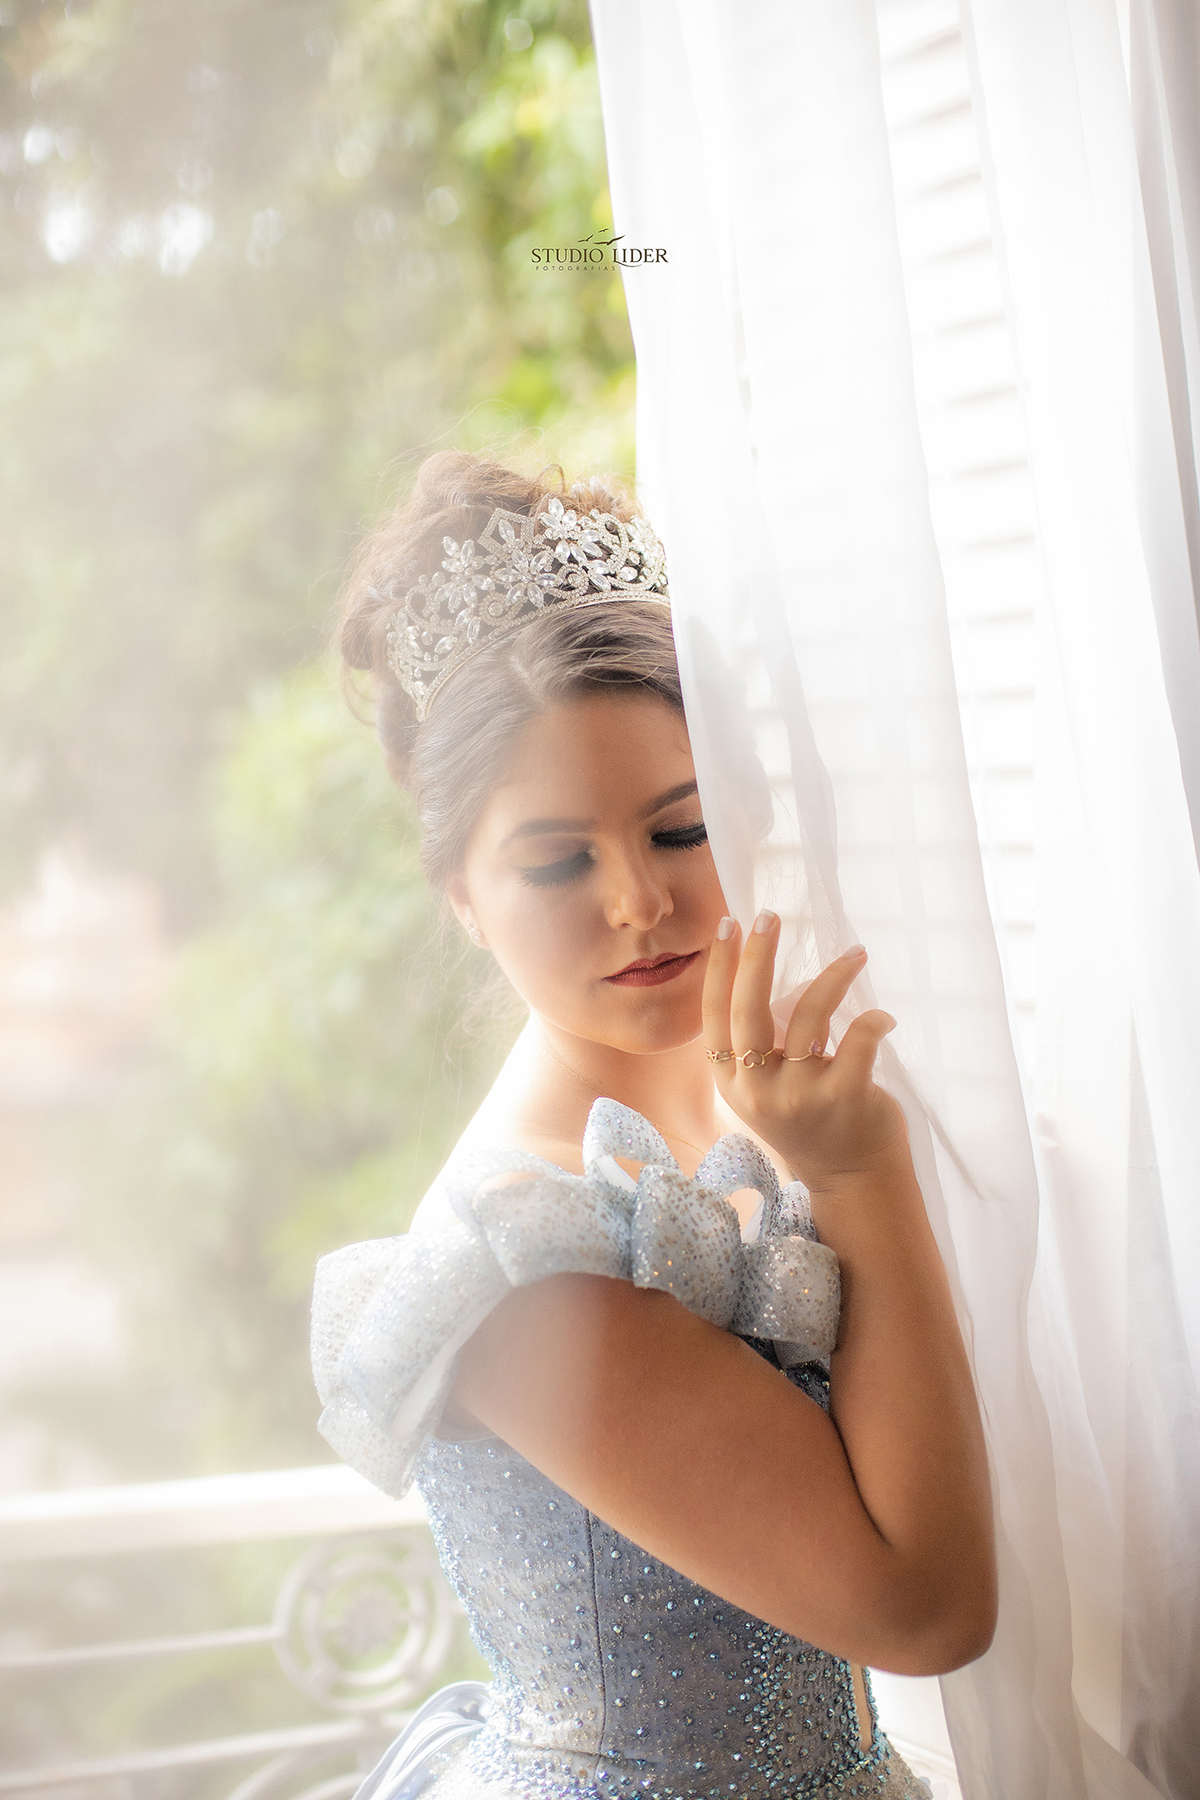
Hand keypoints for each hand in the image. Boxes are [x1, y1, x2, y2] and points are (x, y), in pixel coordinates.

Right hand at [701, 912, 907, 1191]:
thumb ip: (760, 1044)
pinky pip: (859, 1039)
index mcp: (731, 1083)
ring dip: (835, 976)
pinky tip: (883, 1016)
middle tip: (769, 915)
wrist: (853, 1181)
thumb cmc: (811, 1122)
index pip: (715, 1015)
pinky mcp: (844, 1098)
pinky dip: (874, 1019)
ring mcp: (799, 1096)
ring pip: (810, 1015)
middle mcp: (757, 1090)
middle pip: (749, 1009)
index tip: (728, 924)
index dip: (718, 968)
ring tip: (856, 953)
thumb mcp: (766, 1088)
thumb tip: (770, 977)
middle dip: (757, 955)